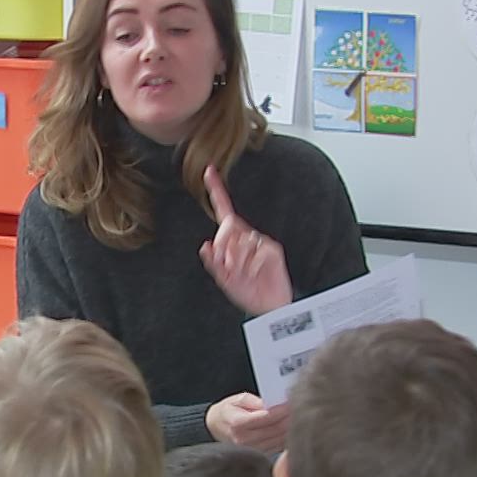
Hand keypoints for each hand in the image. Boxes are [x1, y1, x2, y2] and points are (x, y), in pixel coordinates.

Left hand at [198, 165, 292, 317]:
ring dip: (236, 262)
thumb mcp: (224, 280)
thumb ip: (213, 263)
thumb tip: (206, 245)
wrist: (269, 305)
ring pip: (239, 242)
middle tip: (227, 268)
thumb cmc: (247, 291)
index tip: (208, 171)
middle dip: (223, 249)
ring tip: (242, 275)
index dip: (216, 191)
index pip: (224, 212)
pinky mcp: (271, 249)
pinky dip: (249, 266)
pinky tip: (254, 274)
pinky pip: (253, 252)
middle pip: (226, 227)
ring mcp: (259, 242)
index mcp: (232, 240)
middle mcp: (246, 236)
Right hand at [205, 393, 288, 452]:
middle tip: (298, 405)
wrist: (216, 428)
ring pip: (280, 438)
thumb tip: (273, 402)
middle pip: (276, 428)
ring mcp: (252, 450)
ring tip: (295, 414)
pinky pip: (280, 445)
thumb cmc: (228, 412)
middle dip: (289, 416)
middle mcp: (244, 440)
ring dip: (290, 426)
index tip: (291, 400)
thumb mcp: (237, 399)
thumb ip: (255, 401)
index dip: (281, 408)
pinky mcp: (260, 455)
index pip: (266, 417)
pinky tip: (289, 425)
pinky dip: (287, 435)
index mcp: (238, 424)